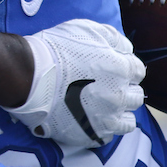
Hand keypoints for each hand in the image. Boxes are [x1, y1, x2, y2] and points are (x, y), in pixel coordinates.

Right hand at [6, 20, 145, 147]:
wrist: (29, 76)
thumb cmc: (56, 49)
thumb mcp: (88, 29)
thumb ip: (114, 38)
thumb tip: (125, 49)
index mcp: (122, 70)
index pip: (138, 71)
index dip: (124, 68)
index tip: (110, 68)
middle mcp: (119, 97)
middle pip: (135, 97)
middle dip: (124, 90)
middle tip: (104, 86)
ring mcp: (105, 119)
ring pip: (126, 122)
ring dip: (118, 113)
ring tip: (100, 107)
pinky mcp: (89, 135)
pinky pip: (105, 137)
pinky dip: (99, 129)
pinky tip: (87, 119)